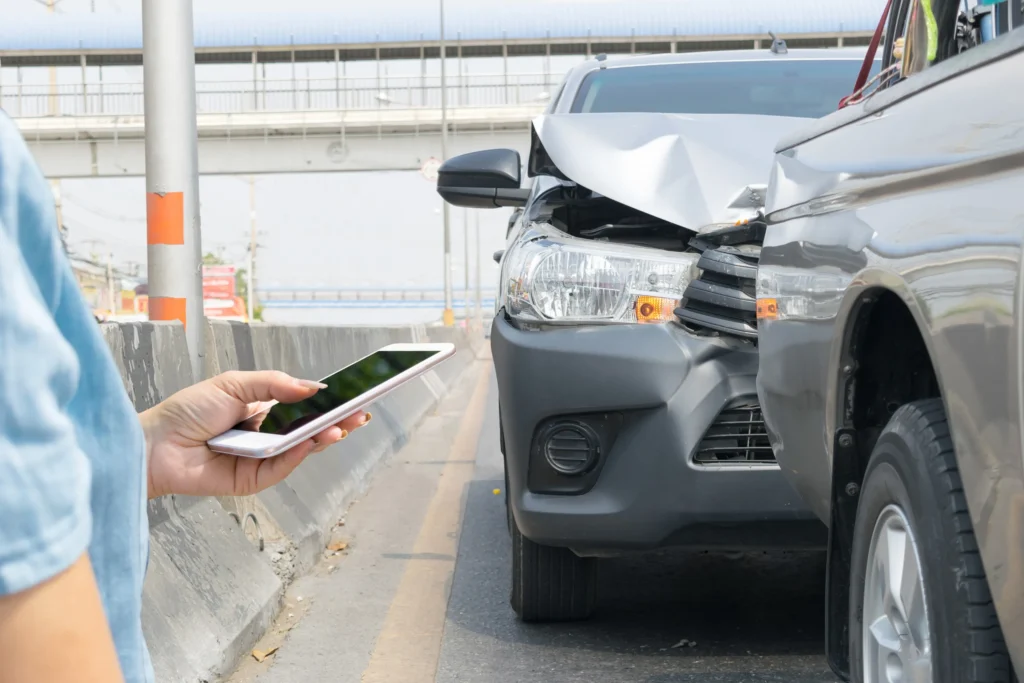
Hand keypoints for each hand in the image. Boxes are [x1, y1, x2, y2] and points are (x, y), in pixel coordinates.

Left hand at [141, 371, 369, 498]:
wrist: (155, 443)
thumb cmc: (186, 412)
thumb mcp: (233, 383)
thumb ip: (274, 384)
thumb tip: (311, 387)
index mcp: (263, 411)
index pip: (304, 408)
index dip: (329, 404)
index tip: (354, 397)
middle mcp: (266, 436)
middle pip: (310, 431)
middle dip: (337, 423)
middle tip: (360, 415)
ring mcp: (261, 459)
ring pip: (301, 451)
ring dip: (323, 439)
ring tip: (340, 428)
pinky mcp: (252, 481)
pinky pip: (281, 469)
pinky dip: (298, 456)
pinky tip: (310, 443)